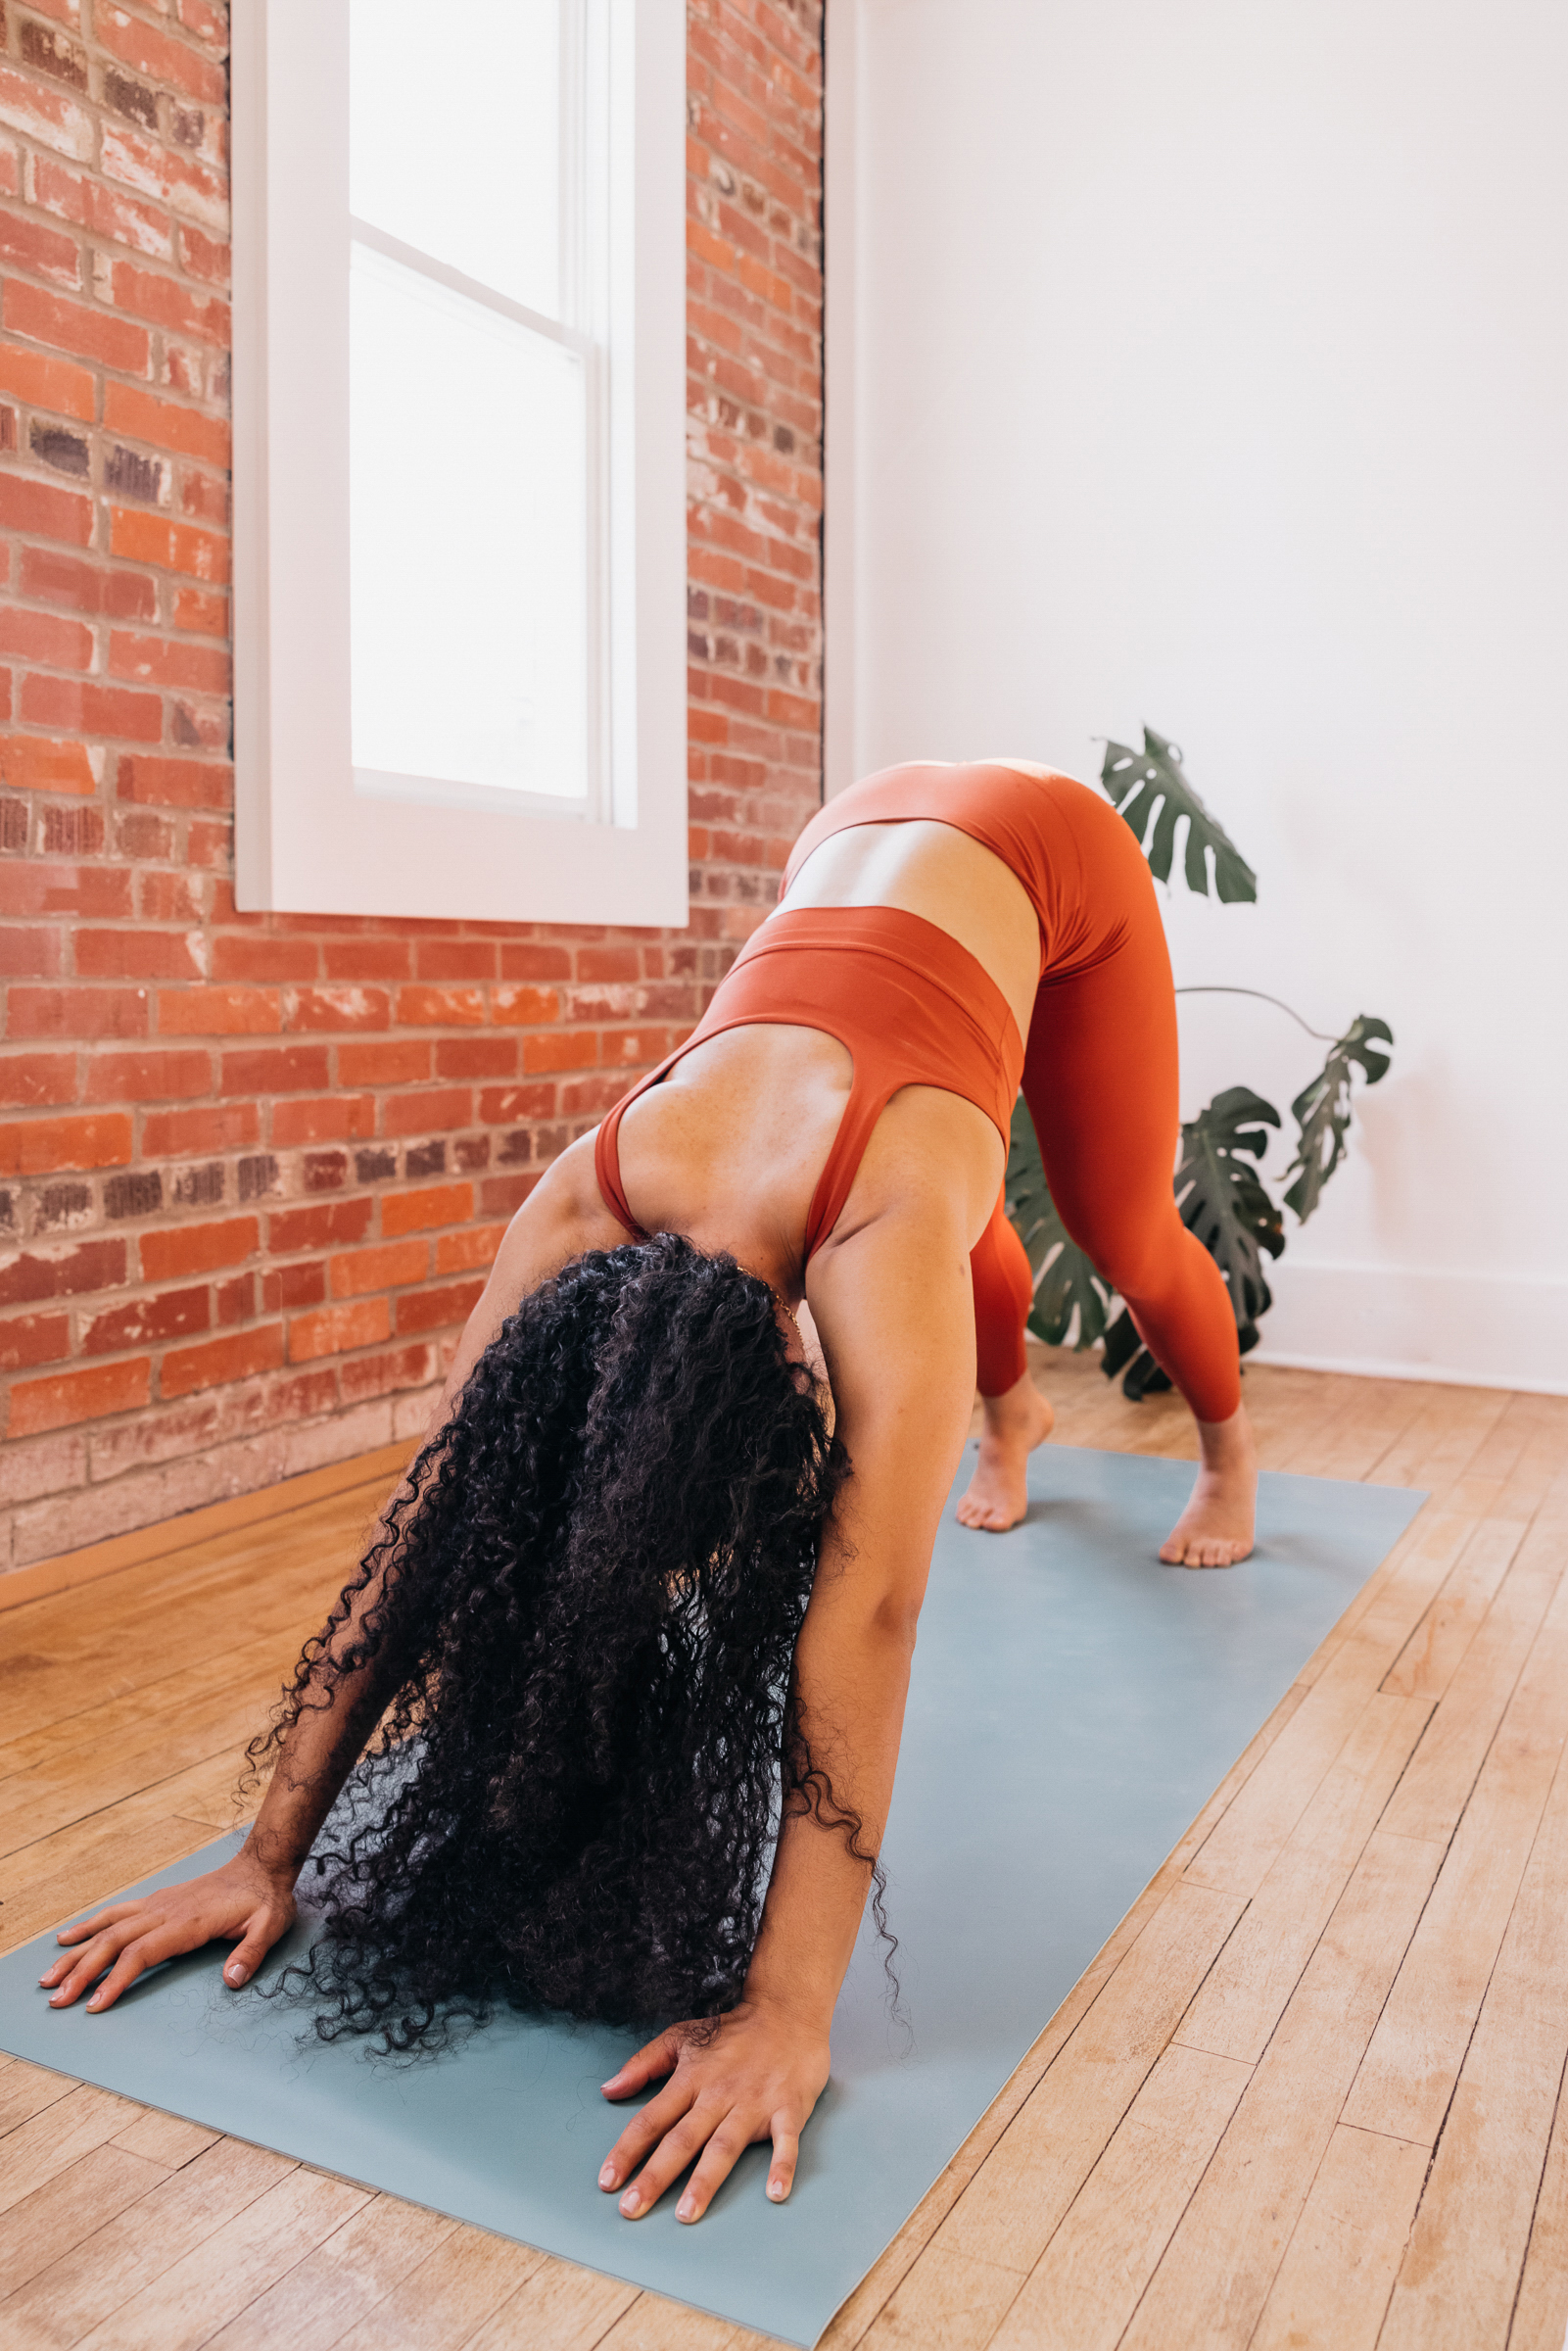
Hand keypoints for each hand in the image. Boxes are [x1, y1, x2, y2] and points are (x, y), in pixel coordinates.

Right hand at [38, 1848, 297, 2013]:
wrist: (261, 1866)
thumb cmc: (265, 1900)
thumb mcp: (270, 1926)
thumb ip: (250, 1954)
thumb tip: (232, 1980)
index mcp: (187, 1922)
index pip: (142, 1953)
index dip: (116, 1979)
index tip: (95, 2005)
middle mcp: (165, 1911)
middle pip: (114, 1942)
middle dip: (82, 1972)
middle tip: (55, 1999)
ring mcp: (157, 1905)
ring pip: (107, 1928)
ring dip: (77, 1952)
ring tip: (48, 1976)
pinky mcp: (156, 1902)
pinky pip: (115, 1913)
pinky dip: (89, 1926)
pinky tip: (68, 1937)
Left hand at [598, 1999, 829, 2221]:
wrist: (787, 2011)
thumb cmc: (733, 2031)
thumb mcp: (681, 2037)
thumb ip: (643, 2063)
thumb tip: (608, 2089)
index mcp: (691, 2079)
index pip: (652, 2119)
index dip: (627, 2150)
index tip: (607, 2181)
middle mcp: (719, 2094)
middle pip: (682, 2140)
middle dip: (655, 2176)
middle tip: (631, 2209)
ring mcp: (754, 2103)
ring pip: (724, 2146)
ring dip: (705, 2180)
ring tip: (687, 2213)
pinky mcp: (788, 2108)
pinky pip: (785, 2141)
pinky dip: (782, 2165)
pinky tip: (775, 2193)